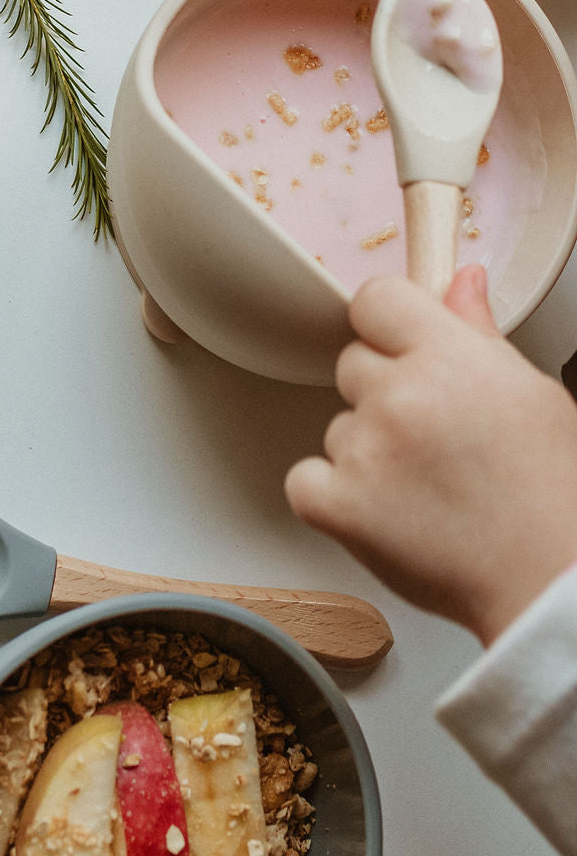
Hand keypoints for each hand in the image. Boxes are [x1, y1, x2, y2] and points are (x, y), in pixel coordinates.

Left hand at [285, 266, 576, 644]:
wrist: (546, 574)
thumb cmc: (550, 492)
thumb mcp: (530, 392)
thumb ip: (478, 332)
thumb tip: (460, 282)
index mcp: (449, 357)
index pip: (375, 300)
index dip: (388, 325)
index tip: (401, 347)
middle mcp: (399, 396)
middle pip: (351, 364)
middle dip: (383, 392)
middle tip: (431, 434)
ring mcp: (363, 451)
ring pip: (336, 426)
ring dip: (365, 449)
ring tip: (424, 485)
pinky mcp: (337, 506)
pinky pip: (304, 479)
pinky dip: (330, 494)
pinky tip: (381, 508)